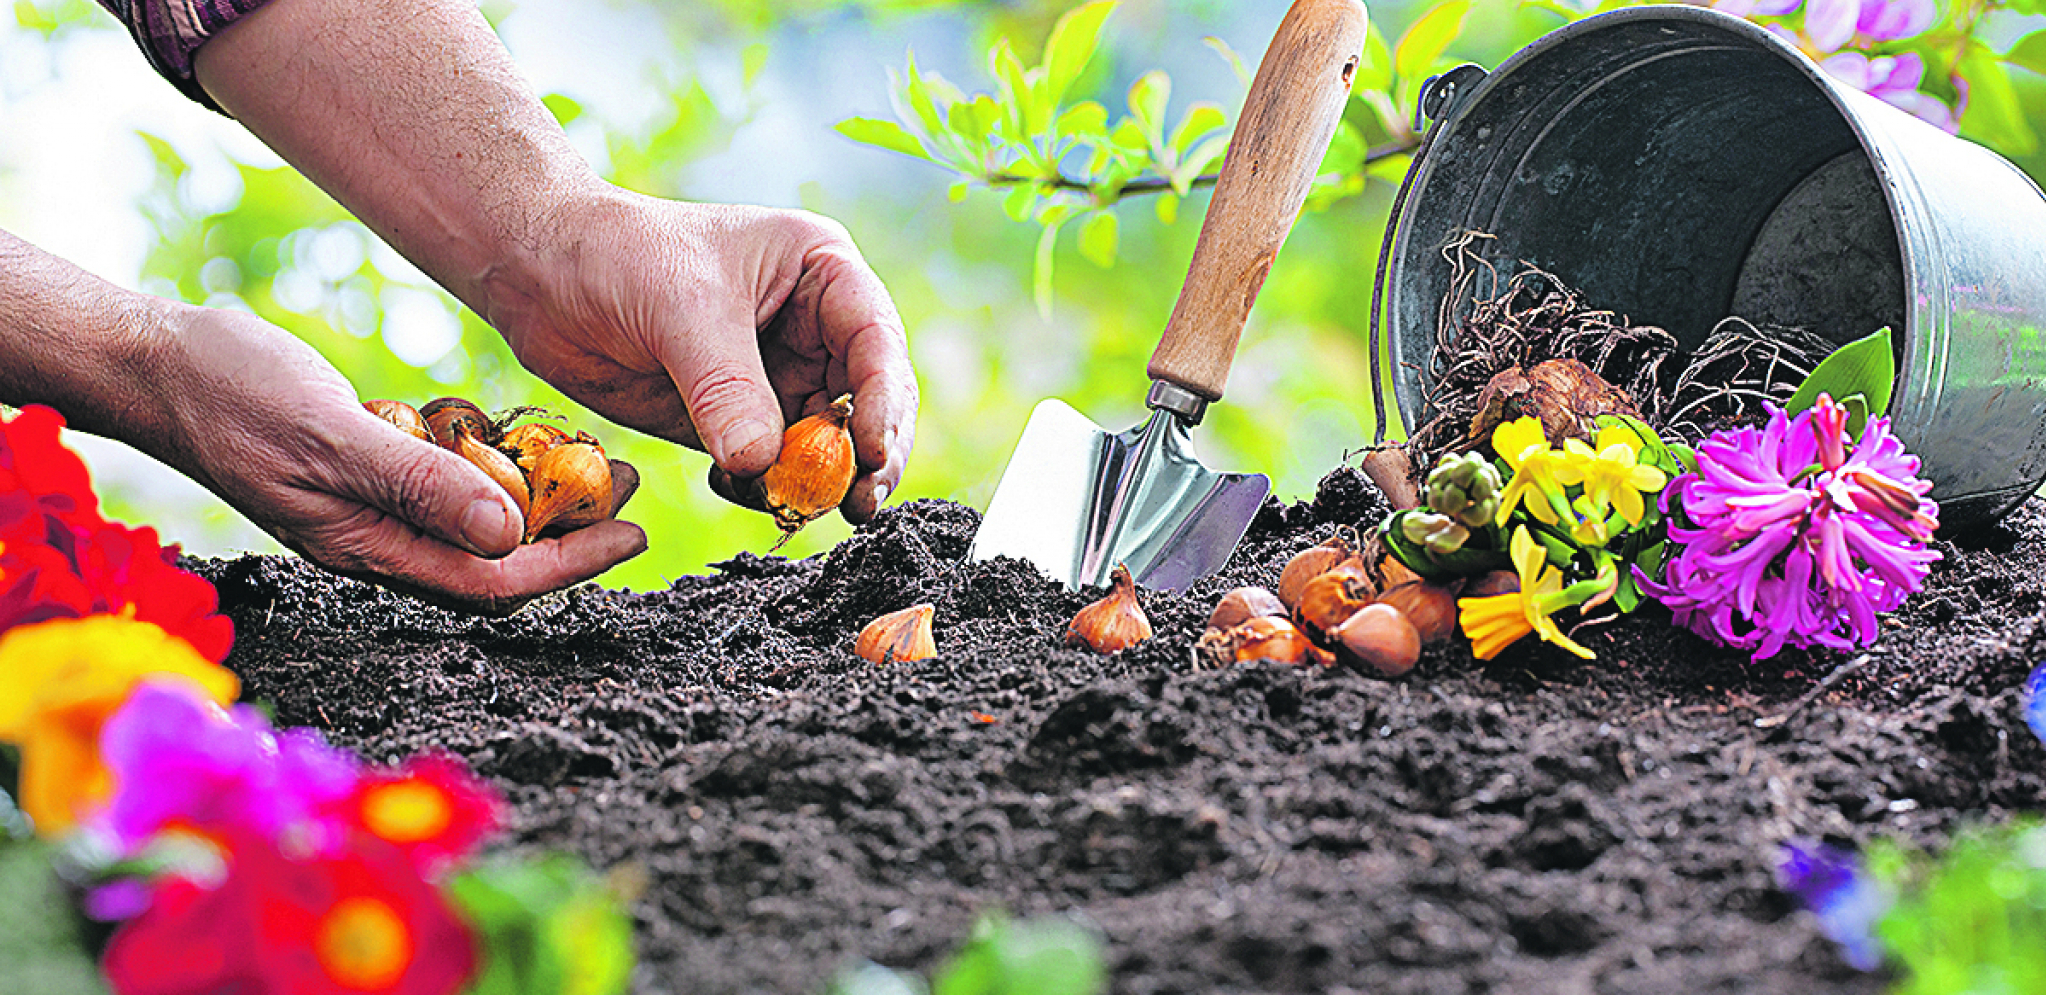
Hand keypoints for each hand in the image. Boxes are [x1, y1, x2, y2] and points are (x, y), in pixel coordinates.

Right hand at [136, 302, 646, 613]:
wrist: (155, 362)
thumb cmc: (230, 394)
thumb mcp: (332, 434)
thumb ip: (419, 483)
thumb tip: (509, 532)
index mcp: (370, 549)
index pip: (493, 582)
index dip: (572, 565)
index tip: (633, 535)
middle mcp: (377, 540)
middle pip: (496, 558)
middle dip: (571, 530)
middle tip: (631, 484)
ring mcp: (369, 507)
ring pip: (475, 519)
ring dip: (540, 494)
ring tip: (597, 457)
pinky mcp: (365, 469)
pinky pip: (444, 482)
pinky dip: (490, 464)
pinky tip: (520, 434)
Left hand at [481, 190, 918, 522]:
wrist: (538, 274)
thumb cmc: (617, 255)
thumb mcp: (683, 310)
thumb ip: (727, 390)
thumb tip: (761, 466)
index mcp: (821, 273)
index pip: (876, 342)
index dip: (885, 401)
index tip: (875, 454)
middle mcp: (812, 327)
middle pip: (867, 402)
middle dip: (868, 456)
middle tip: (859, 506)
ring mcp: (775, 377)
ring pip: (824, 444)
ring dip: (817, 483)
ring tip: (794, 508)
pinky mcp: (734, 420)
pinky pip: (770, 468)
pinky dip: (764, 490)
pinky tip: (738, 491)